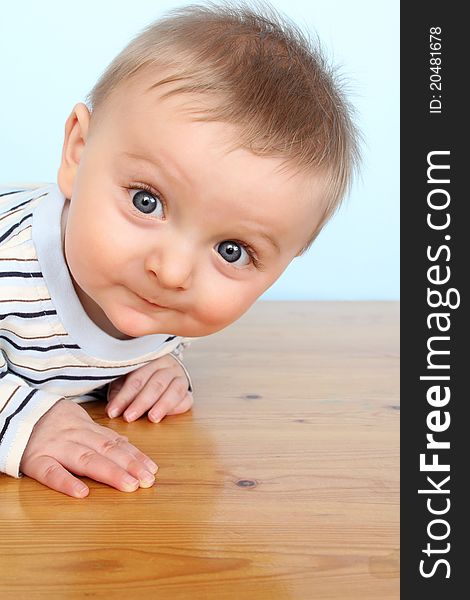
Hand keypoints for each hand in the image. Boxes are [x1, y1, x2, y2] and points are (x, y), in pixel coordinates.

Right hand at [19, 398, 158, 498]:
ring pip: (86, 459)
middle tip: (147, 481)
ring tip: (129, 485)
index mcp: (86, 429)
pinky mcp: (35, 460)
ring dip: (110, 472)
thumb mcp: (80, 424)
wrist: (16, 411)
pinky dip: (66, 482)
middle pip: (106, 450)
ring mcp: (55, 447)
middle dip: (129, 465)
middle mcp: (75, 436)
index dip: (135, 456)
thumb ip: (101, 437)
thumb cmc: (53, 422)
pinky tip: (82, 493)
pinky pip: (51, 472)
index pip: (115, 443)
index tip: (153, 470)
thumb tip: (129, 448)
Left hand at [106, 354, 192, 422]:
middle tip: (129, 417)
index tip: (112, 412)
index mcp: (150, 359)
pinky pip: (187, 399)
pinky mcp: (187, 391)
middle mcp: (168, 365)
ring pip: (174, 390)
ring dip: (162, 405)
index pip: (136, 379)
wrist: (162, 369)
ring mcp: (180, 377)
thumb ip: (119, 392)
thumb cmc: (140, 376)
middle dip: (141, 403)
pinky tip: (167, 415)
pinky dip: (178, 407)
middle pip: (155, 384)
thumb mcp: (126, 379)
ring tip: (152, 418)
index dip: (124, 397)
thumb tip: (112, 410)